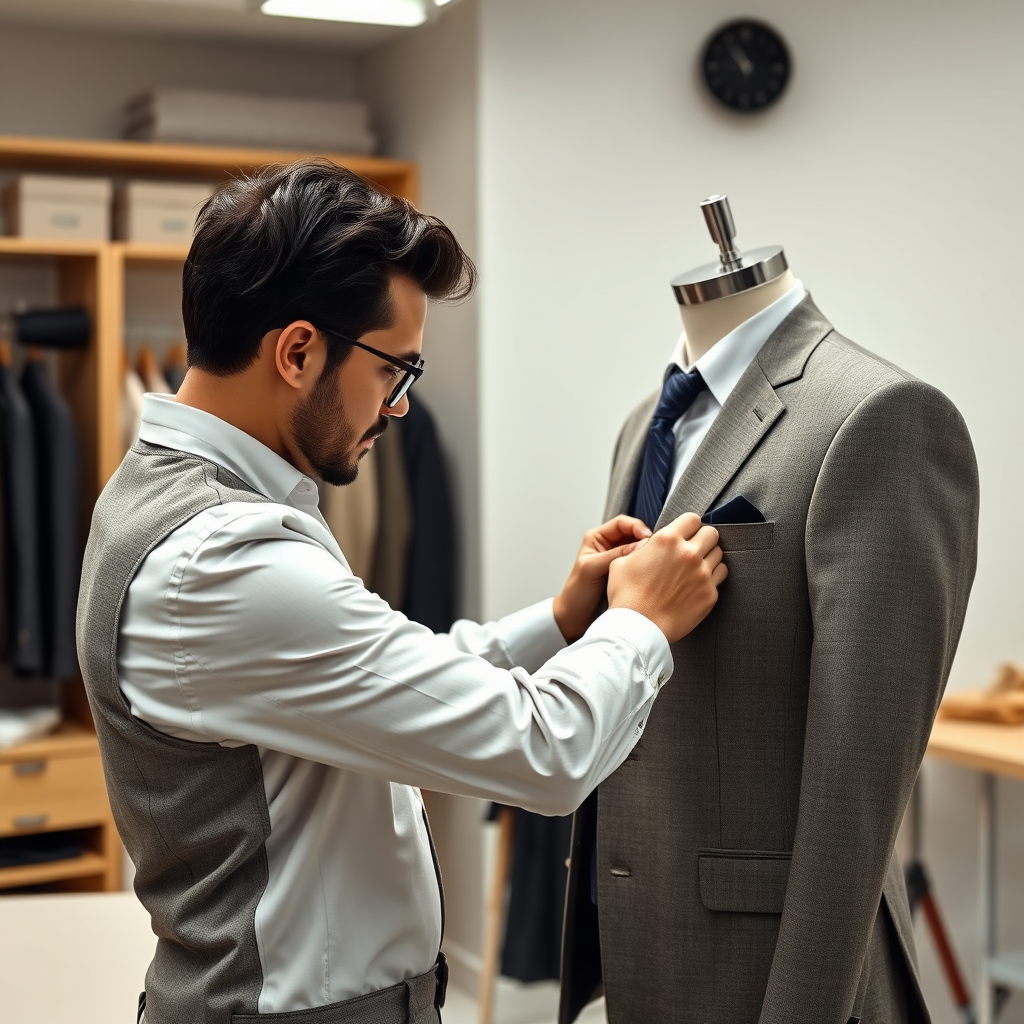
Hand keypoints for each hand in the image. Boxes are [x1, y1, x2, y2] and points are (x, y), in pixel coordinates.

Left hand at [553, 515, 651, 642]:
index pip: (622, 523)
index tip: (648, 537)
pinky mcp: (625, 574)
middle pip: (634, 534)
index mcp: (597, 538)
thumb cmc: (576, 594)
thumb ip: (615, 555)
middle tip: (656, 548)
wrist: (574, 619)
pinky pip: (639, 564)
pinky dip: (647, 565)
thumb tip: (641, 544)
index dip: (637, 527)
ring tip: (657, 559)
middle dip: (646, 539)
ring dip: (647, 552)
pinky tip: (653, 570)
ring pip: (638, 549)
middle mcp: (608, 546)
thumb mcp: (592, 569)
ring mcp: (618, 560)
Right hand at [607, 511, 726, 642]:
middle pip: (712, 533)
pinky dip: (712, 577)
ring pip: (719, 554)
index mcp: (667, 540)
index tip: (685, 533)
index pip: (692, 519)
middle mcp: (688, 553)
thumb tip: (650, 546)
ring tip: (696, 567)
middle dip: (703, 538)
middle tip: (694, 548)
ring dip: (709, 557)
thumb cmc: (626, 596)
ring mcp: (702, 574)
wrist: (638, 628)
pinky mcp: (710, 594)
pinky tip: (699, 583)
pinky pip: (720, 576)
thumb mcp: (622, 562)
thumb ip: (641, 549)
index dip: (689, 525)